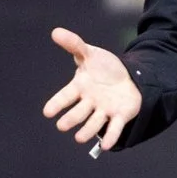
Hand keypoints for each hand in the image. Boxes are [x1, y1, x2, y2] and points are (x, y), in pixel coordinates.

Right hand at [41, 27, 141, 151]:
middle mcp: (90, 102)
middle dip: (71, 119)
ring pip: (94, 123)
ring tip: (79, 138)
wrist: (129, 77)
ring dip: (87, 130)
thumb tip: (55, 31)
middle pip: (79, 113)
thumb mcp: (90, 54)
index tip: (47, 112)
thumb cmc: (104, 68)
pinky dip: (110, 136)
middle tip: (62, 126)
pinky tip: (106, 145)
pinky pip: (114, 128)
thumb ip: (74, 45)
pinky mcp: (120, 116)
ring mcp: (105, 110)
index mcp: (80, 88)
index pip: (66, 96)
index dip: (57, 104)